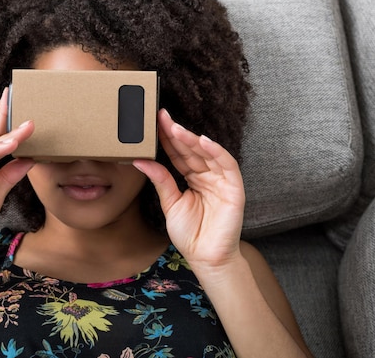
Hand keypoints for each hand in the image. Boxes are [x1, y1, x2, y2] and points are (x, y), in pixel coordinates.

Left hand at [133, 109, 245, 268]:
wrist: (206, 257)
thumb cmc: (190, 233)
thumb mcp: (170, 203)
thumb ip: (160, 180)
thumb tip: (140, 160)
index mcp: (192, 178)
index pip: (179, 154)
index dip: (168, 139)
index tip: (154, 122)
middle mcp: (207, 176)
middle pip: (191, 150)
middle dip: (177, 133)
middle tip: (161, 117)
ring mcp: (221, 181)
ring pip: (208, 153)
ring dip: (192, 139)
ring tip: (176, 128)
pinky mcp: (234, 188)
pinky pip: (227, 165)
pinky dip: (216, 152)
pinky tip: (203, 141)